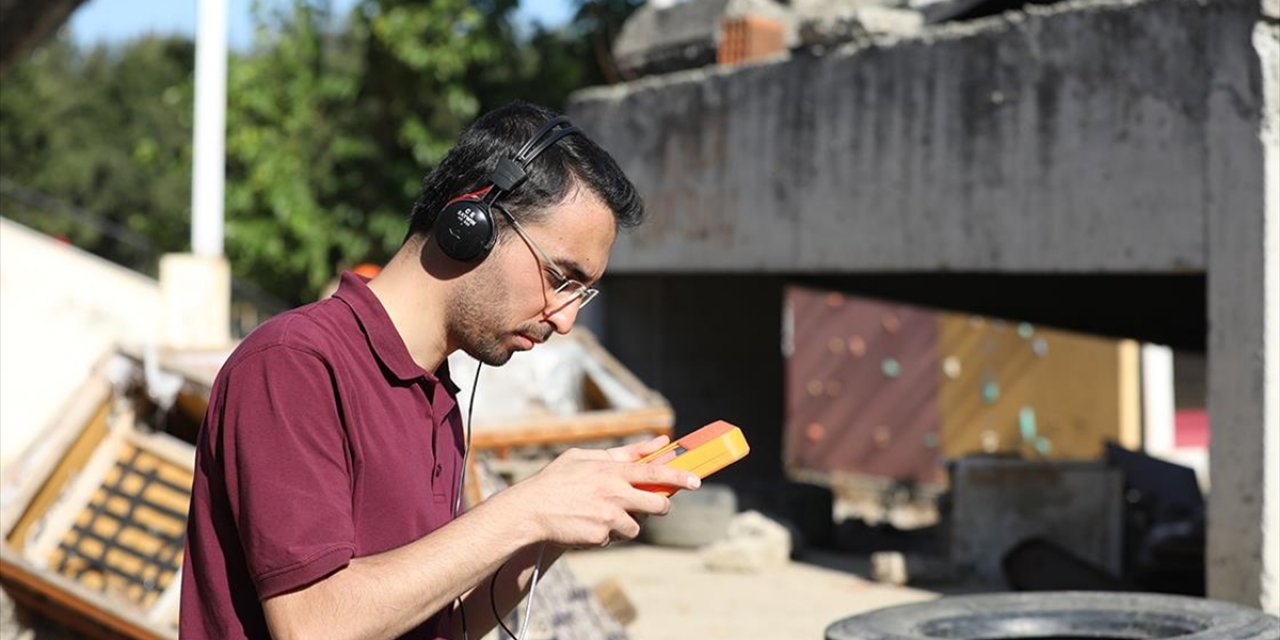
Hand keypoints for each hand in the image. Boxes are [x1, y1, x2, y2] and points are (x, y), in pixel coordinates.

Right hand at [497, 438, 699, 548]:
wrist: (531, 510)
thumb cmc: (557, 480)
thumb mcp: (585, 457)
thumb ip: (621, 452)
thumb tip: (656, 442)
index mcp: (611, 470)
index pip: (654, 472)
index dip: (679, 476)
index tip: (697, 481)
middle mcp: (614, 493)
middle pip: (657, 504)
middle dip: (660, 506)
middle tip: (654, 505)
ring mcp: (609, 516)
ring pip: (636, 526)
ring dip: (625, 523)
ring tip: (601, 515)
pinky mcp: (601, 536)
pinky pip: (614, 538)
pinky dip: (606, 535)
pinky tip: (588, 525)